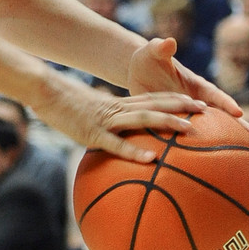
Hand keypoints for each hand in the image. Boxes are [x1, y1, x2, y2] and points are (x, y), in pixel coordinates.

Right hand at [32, 72, 210, 162]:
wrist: (42, 90)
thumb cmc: (61, 102)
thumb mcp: (86, 111)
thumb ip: (102, 123)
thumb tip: (113, 139)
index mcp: (117, 103)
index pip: (152, 99)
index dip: (175, 100)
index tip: (197, 104)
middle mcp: (117, 108)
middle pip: (155, 104)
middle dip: (182, 107)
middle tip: (206, 111)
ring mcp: (106, 119)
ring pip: (143, 119)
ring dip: (167, 123)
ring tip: (188, 130)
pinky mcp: (92, 132)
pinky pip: (117, 142)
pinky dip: (135, 150)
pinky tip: (151, 159)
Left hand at [126, 37, 248, 146]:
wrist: (138, 71)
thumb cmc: (147, 59)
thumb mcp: (152, 52)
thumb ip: (160, 48)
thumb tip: (169, 41)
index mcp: (194, 84)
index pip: (213, 93)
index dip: (225, 102)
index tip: (239, 113)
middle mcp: (197, 99)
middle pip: (222, 115)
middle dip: (241, 128)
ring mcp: (190, 112)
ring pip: (213, 129)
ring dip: (230, 142)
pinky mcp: (179, 122)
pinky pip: (194, 136)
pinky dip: (204, 149)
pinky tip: (211, 165)